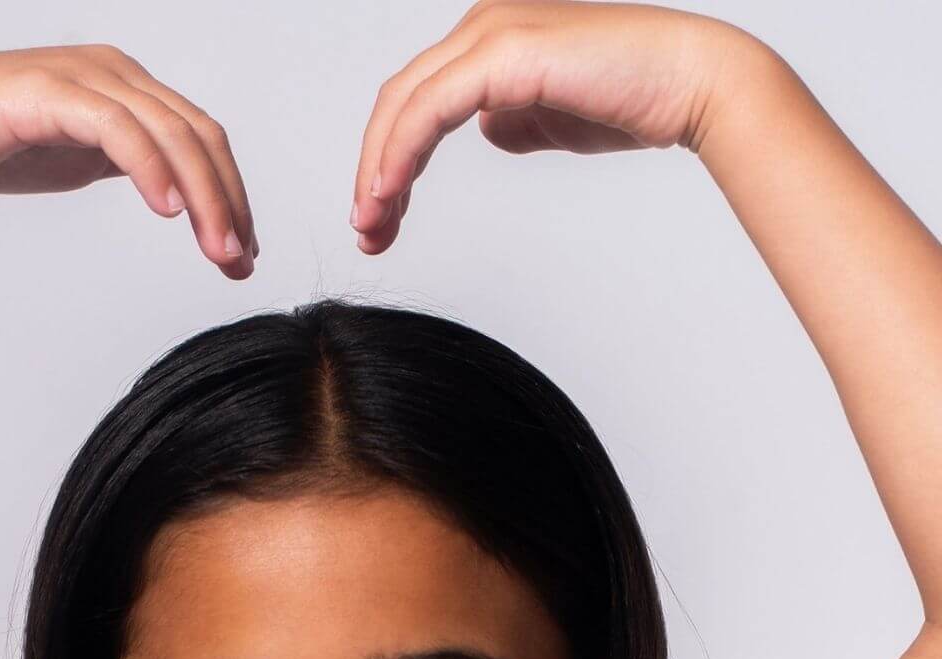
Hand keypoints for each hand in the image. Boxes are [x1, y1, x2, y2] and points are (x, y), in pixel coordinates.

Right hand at [0, 44, 256, 277]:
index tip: (245, 257)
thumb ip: (129, 164)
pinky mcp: (48, 92)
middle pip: (198, 136)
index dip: (231, 197)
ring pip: (168, 133)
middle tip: (240, 263)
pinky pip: (116, 128)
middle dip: (228, 203)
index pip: (202, 140)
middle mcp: (114, 72)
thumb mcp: (81, 159)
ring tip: (218, 250)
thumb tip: (177, 196)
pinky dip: (149, 167)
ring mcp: (82, 76)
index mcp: (128, 88)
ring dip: (202, 196)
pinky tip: (167, 210)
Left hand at [351, 0, 751, 253]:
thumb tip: (487, 129)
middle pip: (398, 103)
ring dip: (379, 171)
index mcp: (489, 42)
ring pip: (405, 105)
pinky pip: (431, 108)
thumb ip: (511, 119)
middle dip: (372, 174)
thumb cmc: (631, 99)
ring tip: (372, 227)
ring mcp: (491, 34)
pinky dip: (402, 152)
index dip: (388, 162)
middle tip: (366, 234)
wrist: (690, 83)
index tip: (380, 221)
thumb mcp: (550, 118)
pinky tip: (388, 191)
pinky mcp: (505, 53)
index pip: (416, 103)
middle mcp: (482, 28)